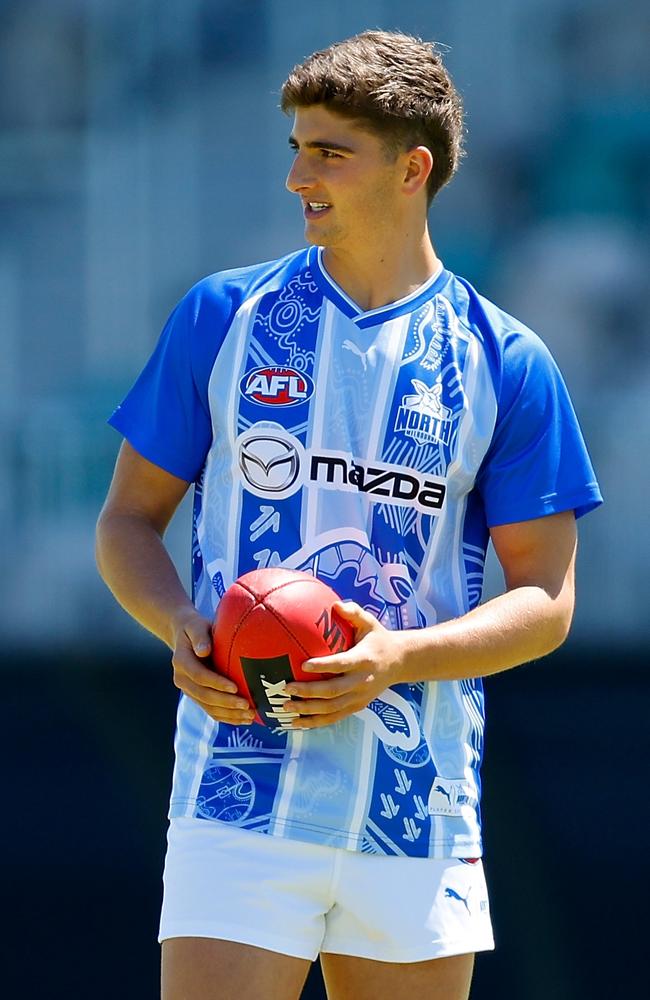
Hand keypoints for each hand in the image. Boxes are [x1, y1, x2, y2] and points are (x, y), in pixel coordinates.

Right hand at [170, 609, 255, 724]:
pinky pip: (212, 711)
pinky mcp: (198, 696)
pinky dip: (228, 717)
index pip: (199, 676)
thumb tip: (204, 650)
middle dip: (226, 702)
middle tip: (247, 705)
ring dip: (229, 714)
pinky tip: (244, 719)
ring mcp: (189, 690)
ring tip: (250, 715)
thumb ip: (200, 636)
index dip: (216, 683)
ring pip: (208, 707)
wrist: (185, 637)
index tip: (235, 687)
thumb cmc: (196, 628)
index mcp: (181, 662)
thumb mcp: (196, 626)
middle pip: (204, 696)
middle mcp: (182, 679)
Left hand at [284, 602, 407, 728]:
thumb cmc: (377, 638)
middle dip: (309, 692)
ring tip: (286, 706)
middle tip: (287, 687)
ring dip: (308, 710)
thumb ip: (353, 612)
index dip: (324, 666)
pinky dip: (315, 722)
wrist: (400, 662)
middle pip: (334, 692)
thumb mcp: (370, 622)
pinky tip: (296, 722)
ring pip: (332, 709)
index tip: (303, 665)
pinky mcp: (357, 707)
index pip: (342, 664)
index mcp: (364, 660)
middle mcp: (362, 682)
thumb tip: (335, 604)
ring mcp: (360, 697)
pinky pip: (334, 718)